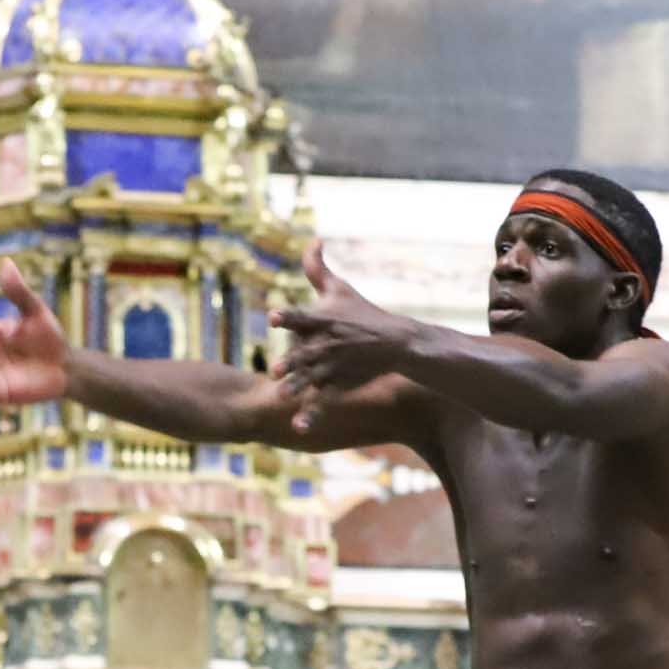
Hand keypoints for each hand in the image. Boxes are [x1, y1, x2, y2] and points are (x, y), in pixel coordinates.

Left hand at [272, 245, 413, 433]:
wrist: (395, 343)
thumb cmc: (361, 312)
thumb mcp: (339, 288)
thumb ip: (317, 268)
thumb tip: (313, 240)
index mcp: (322, 320)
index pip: (300, 317)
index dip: (287, 317)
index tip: (274, 317)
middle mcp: (325, 344)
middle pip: (305, 353)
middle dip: (293, 361)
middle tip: (277, 368)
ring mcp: (332, 367)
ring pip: (311, 379)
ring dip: (298, 386)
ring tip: (282, 394)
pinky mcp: (339, 385)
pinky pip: (322, 402)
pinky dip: (311, 416)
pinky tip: (298, 427)